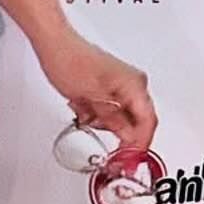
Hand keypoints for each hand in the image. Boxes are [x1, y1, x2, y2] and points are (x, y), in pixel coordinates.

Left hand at [36, 27, 156, 150]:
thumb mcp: (92, 101)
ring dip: (107, 123)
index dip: (140, 145)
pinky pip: (113, 106)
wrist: (55, 44)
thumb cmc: (70, 62)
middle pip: (138, 120)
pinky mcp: (111, 83)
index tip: (132, 160)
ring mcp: (124, 82)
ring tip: (86, 114)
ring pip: (124, 115)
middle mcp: (134, 82)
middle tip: (112, 151)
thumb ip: (114, 122)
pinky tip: (84, 108)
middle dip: (122, 136)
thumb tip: (128, 140)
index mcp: (135, 85)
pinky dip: (100, 114)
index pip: (148, 122)